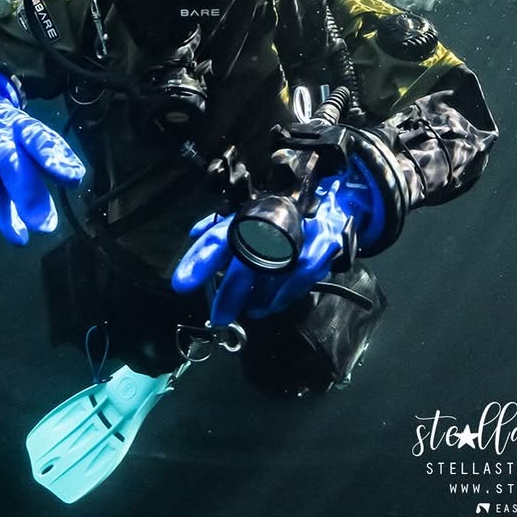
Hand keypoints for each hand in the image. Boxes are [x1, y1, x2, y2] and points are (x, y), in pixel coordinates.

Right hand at [0, 67, 84, 244]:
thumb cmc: (10, 135)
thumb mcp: (32, 136)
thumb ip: (54, 157)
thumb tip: (76, 177)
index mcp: (20, 125)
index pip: (38, 139)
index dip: (55, 159)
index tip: (74, 179)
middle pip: (10, 163)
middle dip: (27, 195)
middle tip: (45, 226)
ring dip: (3, 214)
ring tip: (20, 238)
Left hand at [171, 177, 351, 323]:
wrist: (334, 201)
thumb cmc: (284, 215)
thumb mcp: (253, 220)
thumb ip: (223, 231)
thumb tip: (195, 233)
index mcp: (251, 213)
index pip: (220, 234)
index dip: (200, 258)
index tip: (182, 283)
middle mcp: (275, 218)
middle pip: (247, 257)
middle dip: (231, 291)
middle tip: (220, 315)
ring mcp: (301, 230)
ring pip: (276, 270)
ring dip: (260, 296)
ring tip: (251, 310)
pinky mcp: (324, 242)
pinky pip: (303, 273)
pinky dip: (287, 292)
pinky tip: (275, 303)